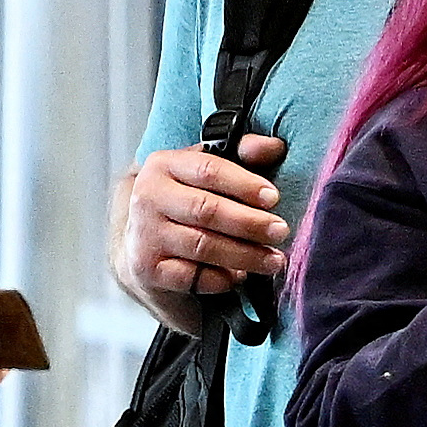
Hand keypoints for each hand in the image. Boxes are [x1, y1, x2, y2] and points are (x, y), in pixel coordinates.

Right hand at [119, 133, 289, 307]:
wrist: (146, 242)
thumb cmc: (186, 201)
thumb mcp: (208, 171)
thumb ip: (242, 154)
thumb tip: (275, 147)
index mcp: (164, 165)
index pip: (208, 170)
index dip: (245, 184)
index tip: (273, 198)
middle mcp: (148, 197)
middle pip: (206, 209)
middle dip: (250, 223)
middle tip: (280, 231)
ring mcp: (145, 235)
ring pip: (203, 246)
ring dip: (245, 255)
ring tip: (273, 260)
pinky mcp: (148, 269)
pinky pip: (193, 277)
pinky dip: (221, 278)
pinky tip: (239, 276)